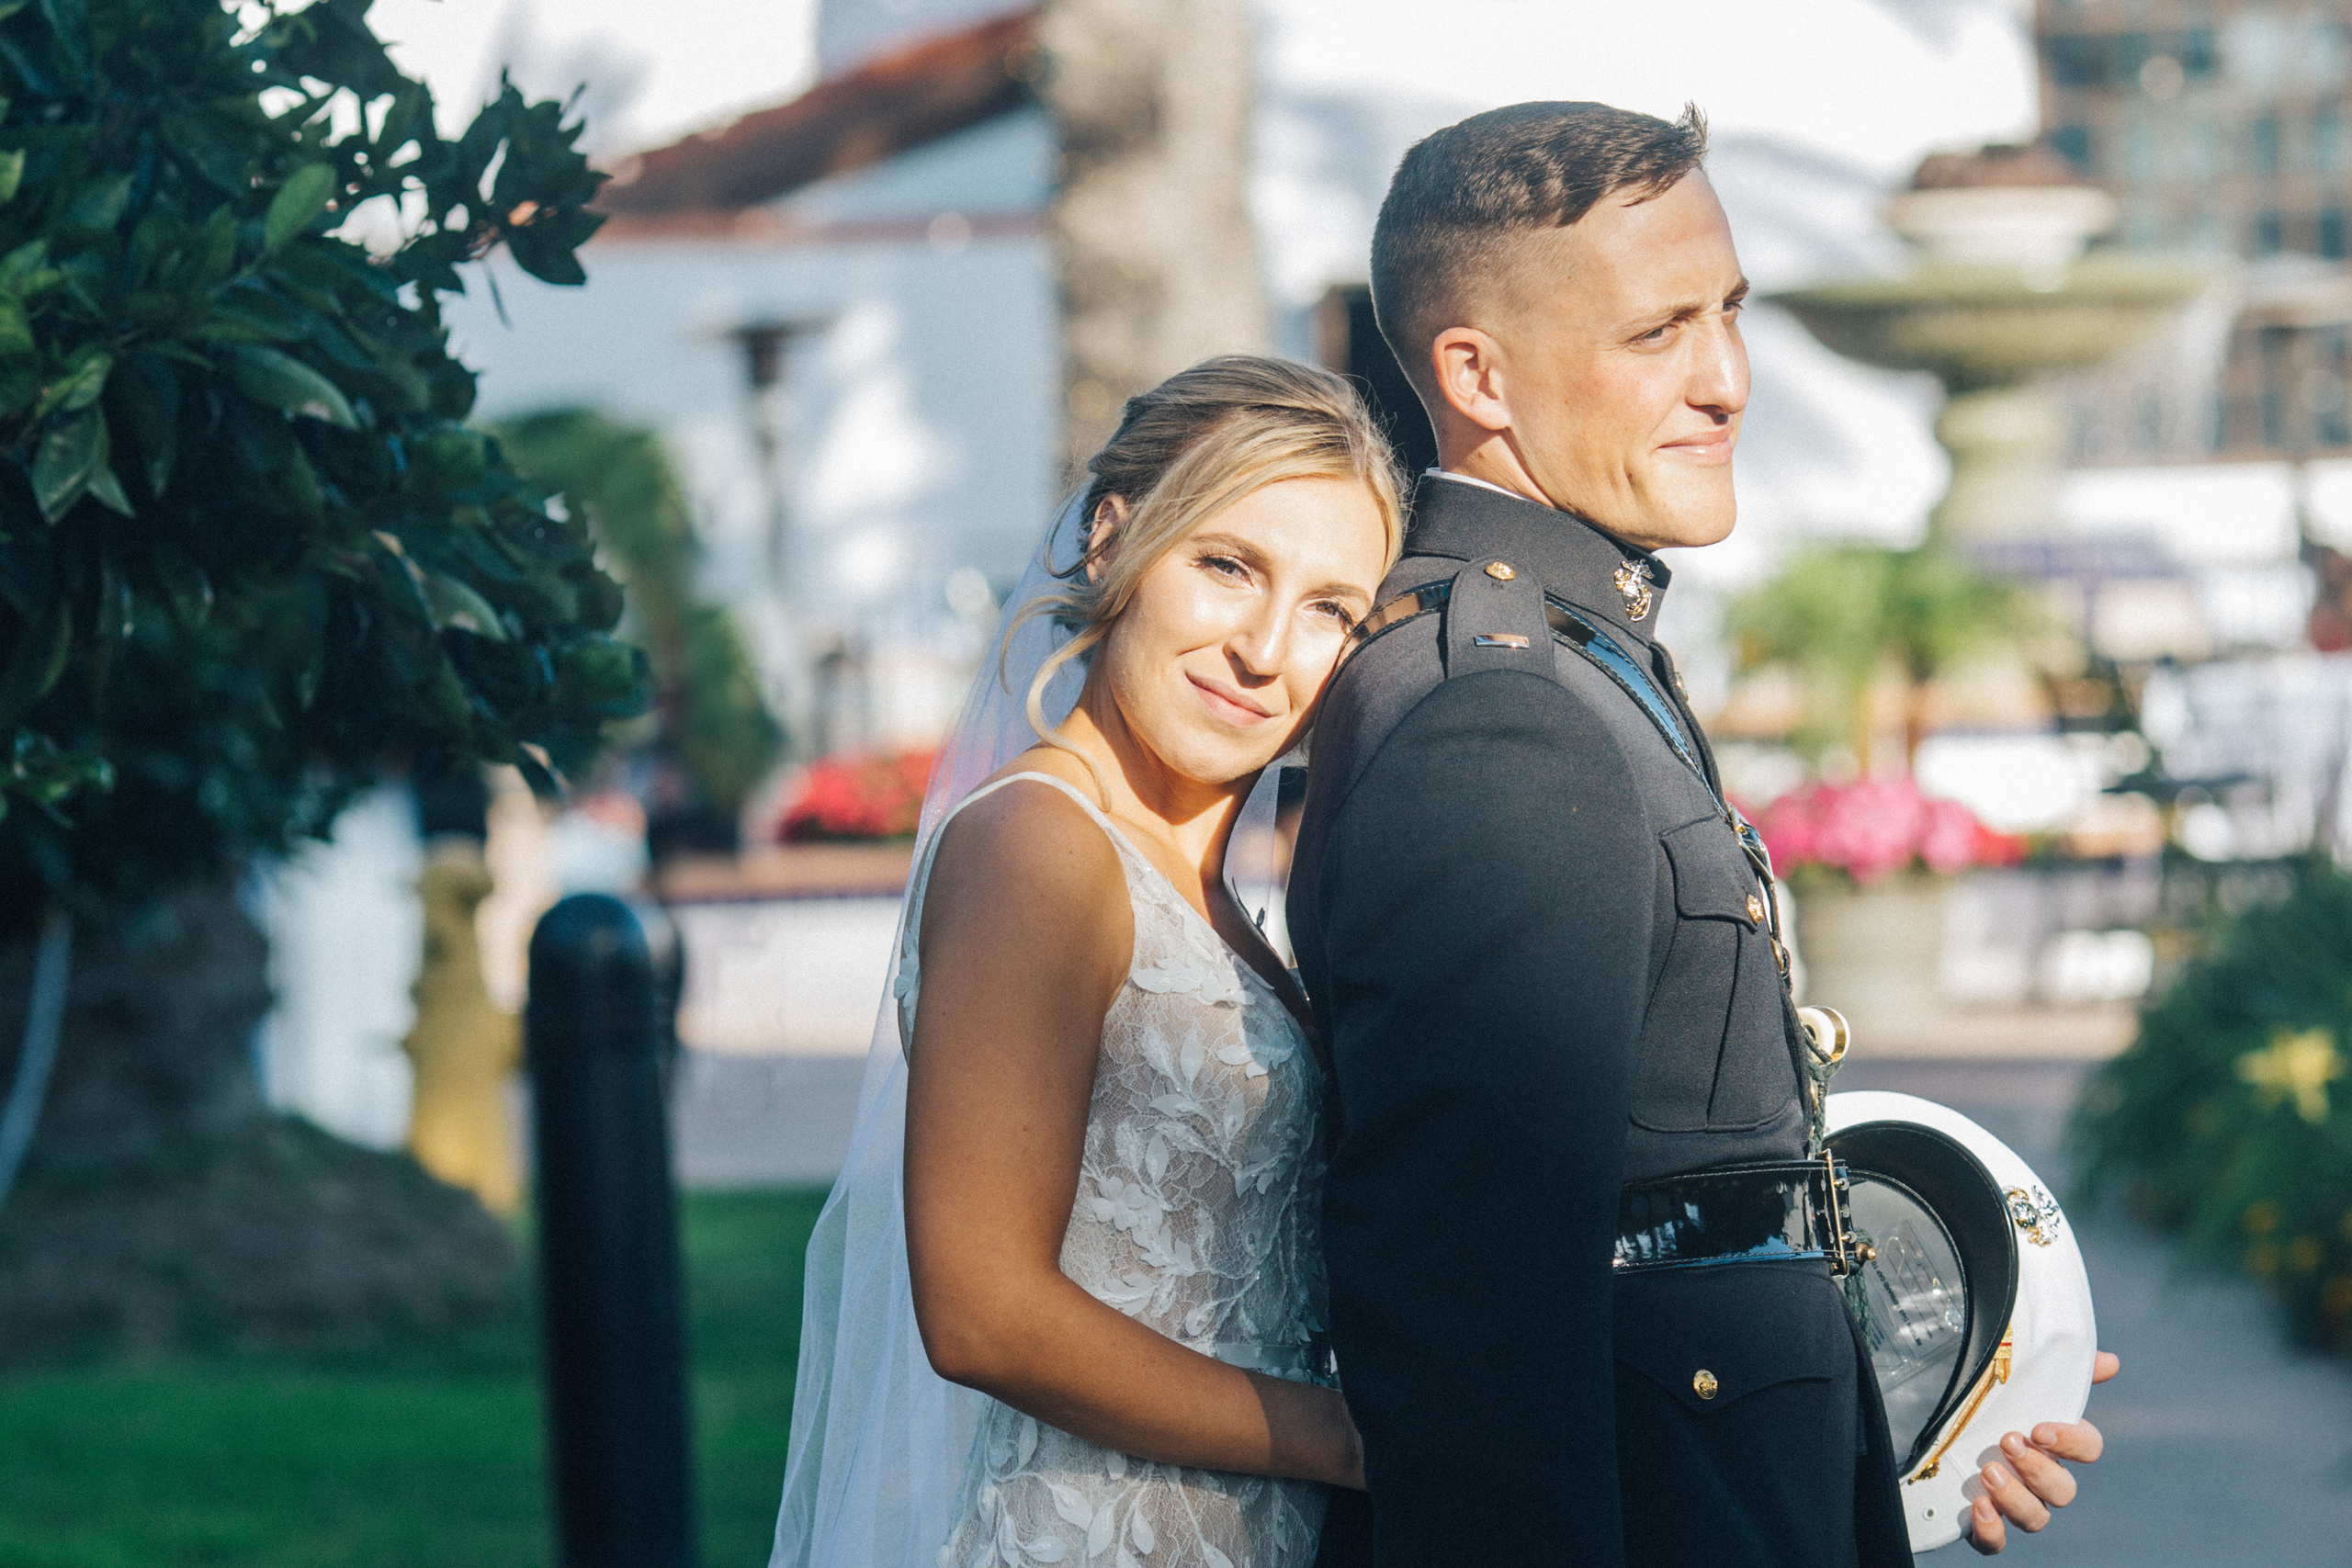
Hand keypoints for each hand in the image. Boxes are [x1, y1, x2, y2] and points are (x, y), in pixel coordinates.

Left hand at [1966, 1351, 2118, 1554]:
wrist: (1925, 1416)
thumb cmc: (1987, 1398)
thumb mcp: (2018, 1376)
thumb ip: (2065, 1369)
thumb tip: (2109, 1361)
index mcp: (2054, 1443)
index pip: (2088, 1449)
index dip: (2072, 1442)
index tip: (2040, 1428)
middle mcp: (2039, 1477)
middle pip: (2063, 1490)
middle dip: (2039, 1469)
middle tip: (2008, 1441)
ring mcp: (2012, 1502)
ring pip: (2036, 1518)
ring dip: (2017, 1499)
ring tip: (1988, 1472)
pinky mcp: (1981, 1522)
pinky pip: (1995, 1543)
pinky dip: (1992, 1532)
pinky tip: (1979, 1508)